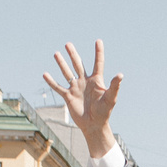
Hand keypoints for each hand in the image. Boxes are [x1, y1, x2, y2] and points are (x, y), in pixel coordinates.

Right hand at [41, 40, 121, 157]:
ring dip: (61, 63)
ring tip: (56, 53)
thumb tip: (120, 75)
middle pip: (78, 64)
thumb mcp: (111, 98)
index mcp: (96, 80)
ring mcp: (76, 88)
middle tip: (68, 44)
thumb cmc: (105, 112)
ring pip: (67, 73)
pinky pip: (58, 87)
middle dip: (73, 54)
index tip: (98, 41)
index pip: (98, 63)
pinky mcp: (68, 96)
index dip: (98, 52)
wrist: (94, 125)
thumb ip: (114, 86)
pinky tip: (45, 74)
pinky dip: (51, 81)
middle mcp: (85, 81)